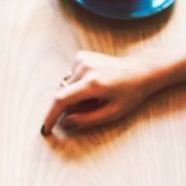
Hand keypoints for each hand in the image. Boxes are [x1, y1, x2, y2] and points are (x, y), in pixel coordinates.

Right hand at [42, 51, 163, 134]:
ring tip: (95, 95)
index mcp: (93, 83)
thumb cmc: (130, 94)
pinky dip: (77, 85)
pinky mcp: (81, 56)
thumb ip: (88, 120)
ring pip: (66, 86)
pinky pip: (71, 77)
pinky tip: (93, 84)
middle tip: (92, 107)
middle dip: (71, 106)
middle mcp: (85, 68)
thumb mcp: (113, 113)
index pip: (62, 99)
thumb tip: (65, 122)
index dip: (50, 115)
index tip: (46, 129)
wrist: (140, 70)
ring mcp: (82, 59)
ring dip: (75, 95)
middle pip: (63, 94)